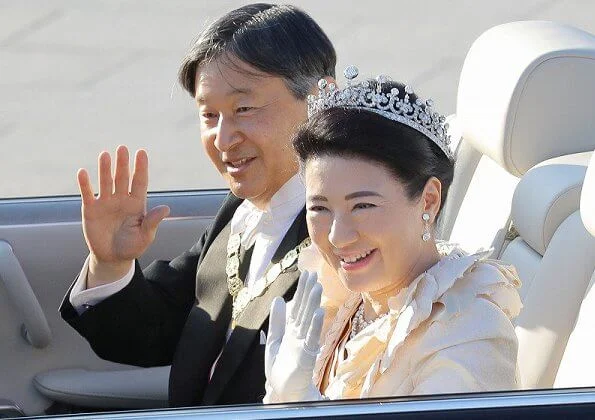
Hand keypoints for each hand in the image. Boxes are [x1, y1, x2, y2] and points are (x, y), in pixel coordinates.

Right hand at [77, 146, 169, 285]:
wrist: (112, 258)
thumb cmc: (132, 246)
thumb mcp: (145, 236)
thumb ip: (152, 222)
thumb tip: (166, 208)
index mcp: (137, 203)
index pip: (139, 182)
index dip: (140, 167)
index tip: (141, 152)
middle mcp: (121, 199)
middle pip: (122, 178)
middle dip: (122, 164)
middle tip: (122, 148)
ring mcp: (106, 203)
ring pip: (105, 182)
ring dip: (104, 169)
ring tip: (105, 155)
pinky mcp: (91, 210)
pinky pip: (88, 194)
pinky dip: (85, 184)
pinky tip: (83, 172)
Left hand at [264, 271, 324, 401]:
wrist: (284, 391)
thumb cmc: (280, 368)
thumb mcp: (274, 340)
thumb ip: (277, 321)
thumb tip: (278, 299)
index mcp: (291, 330)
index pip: (298, 306)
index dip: (301, 290)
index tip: (307, 274)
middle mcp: (299, 334)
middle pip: (304, 309)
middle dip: (308, 292)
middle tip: (314, 275)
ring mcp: (304, 343)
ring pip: (308, 320)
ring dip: (313, 303)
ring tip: (317, 287)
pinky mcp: (307, 354)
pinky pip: (312, 337)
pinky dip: (315, 325)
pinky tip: (318, 312)